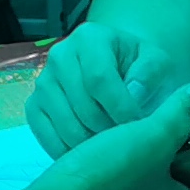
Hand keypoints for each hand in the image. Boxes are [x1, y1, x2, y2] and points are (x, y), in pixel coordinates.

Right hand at [27, 23, 189, 154]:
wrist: (118, 71)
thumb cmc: (139, 68)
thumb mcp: (156, 62)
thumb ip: (150, 73)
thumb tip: (133, 93)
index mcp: (89, 37)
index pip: (99, 78)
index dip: (121, 108)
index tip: (140, 126)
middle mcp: (59, 56)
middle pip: (83, 106)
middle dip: (111, 130)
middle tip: (129, 140)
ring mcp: (42, 83)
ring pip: (67, 126)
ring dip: (94, 144)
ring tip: (114, 144)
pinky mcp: (33, 107)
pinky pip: (48, 138)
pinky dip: (72, 151)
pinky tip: (91, 151)